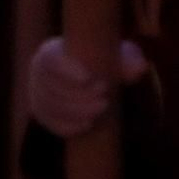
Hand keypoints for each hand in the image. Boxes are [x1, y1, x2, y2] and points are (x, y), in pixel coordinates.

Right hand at [27, 38, 148, 137]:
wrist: (95, 79)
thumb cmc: (105, 60)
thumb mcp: (118, 56)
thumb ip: (128, 60)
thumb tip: (139, 68)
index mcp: (51, 52)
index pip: (50, 60)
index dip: (65, 70)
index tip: (88, 78)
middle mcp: (39, 74)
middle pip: (51, 88)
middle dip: (77, 96)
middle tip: (104, 99)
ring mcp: (38, 96)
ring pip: (50, 107)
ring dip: (75, 112)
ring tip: (100, 110)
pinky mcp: (43, 115)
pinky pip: (49, 123)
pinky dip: (66, 126)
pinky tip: (87, 125)